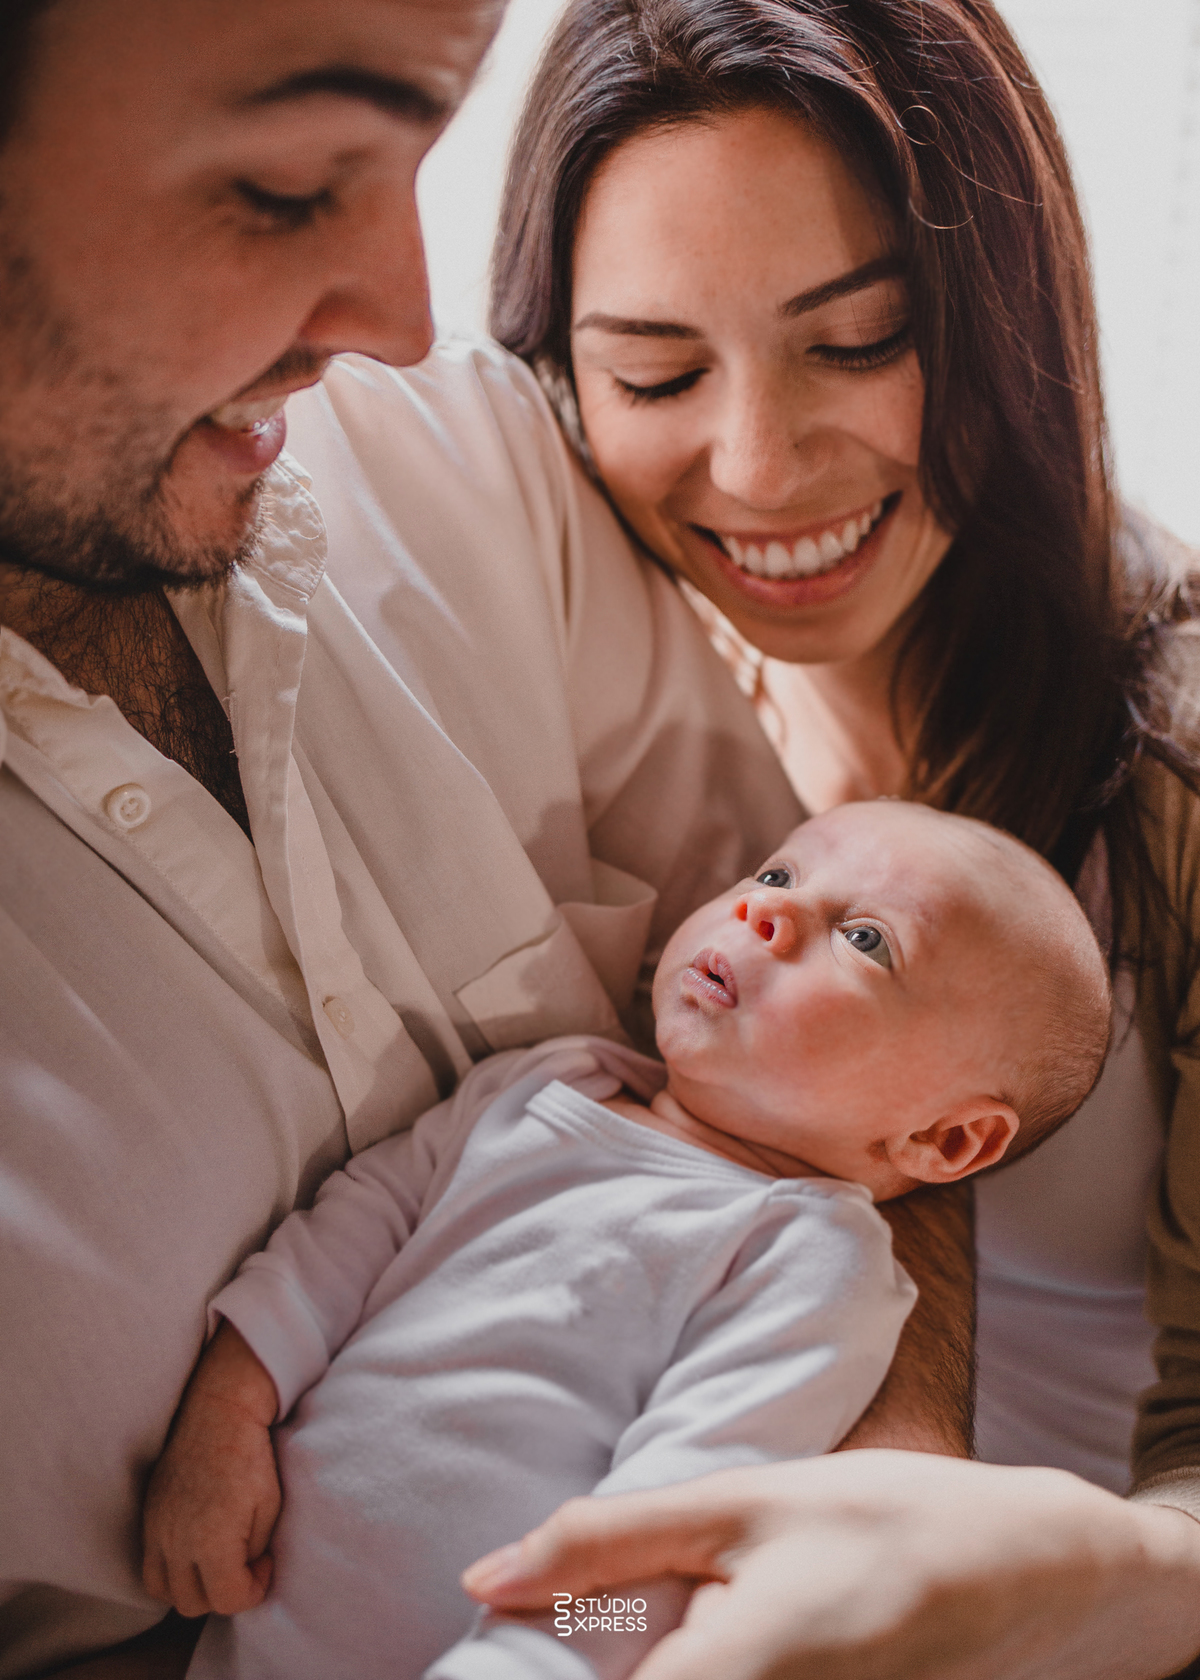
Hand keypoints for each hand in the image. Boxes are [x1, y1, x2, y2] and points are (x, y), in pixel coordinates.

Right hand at [142, 1322, 281, 1617]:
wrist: (217, 1412)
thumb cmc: (251, 1455)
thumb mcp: (269, 1505)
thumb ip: (255, 1550)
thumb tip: (247, 1570)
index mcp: (211, 1540)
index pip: (228, 1600)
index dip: (253, 1590)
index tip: (265, 1563)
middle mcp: (175, 1541)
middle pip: (193, 1603)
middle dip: (223, 1593)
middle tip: (244, 1565)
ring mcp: (156, 1529)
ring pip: (165, 1591)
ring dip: (192, 1588)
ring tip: (219, 1563)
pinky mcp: (148, 1516)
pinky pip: (150, 1567)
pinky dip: (171, 1572)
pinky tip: (196, 1552)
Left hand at [462, 1450, 1199, 1679]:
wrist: (1034, 1578)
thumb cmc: (888, 1522)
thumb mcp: (745, 1503)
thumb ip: (608, 1541)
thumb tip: (482, 1580)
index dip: (522, 1676)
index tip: (480, 1645)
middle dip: (579, 1670)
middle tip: (566, 1626)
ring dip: (635, 1666)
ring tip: (638, 1625)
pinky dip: (683, 1668)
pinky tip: (702, 1638)